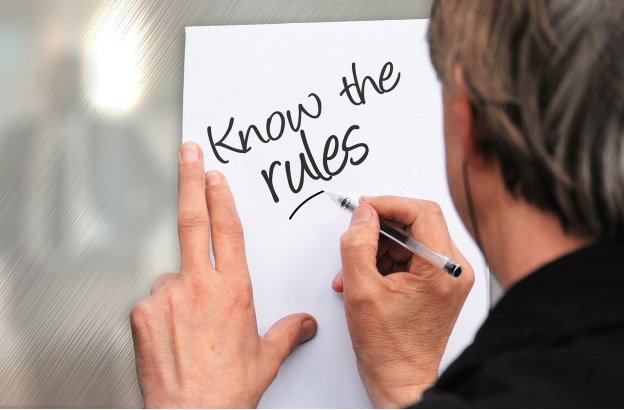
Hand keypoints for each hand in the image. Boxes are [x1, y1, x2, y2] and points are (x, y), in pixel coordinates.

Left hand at [130, 142, 317, 407]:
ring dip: (182, 289)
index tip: (215, 175)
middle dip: (190, 180)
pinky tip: (173, 336)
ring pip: (174, 276)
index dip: (220, 197)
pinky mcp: (141, 313)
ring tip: (192, 328)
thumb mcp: (266, 358)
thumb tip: (303, 325)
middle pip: (193, 221)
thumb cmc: (227, 388)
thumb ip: (286, 333)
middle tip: (189, 154)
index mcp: (233, 289)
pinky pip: (154, 301)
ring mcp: (166, 296)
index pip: (227, 229)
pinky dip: (164, 310)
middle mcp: (198, 285)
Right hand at [334, 196, 472, 407]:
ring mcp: (448, 277)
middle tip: (355, 238)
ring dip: (378, 249)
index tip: (363, 208)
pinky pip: (411, 257)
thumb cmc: (389, 348)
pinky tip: (365, 279)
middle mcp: (453, 269)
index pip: (421, 211)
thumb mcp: (361, 290)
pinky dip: (385, 262)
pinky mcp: (439, 284)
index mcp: (443, 268)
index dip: (388, 204)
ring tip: (353, 271)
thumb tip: (362, 215)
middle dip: (379, 230)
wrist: (402, 380)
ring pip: (410, 240)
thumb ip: (357, 244)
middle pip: (416, 223)